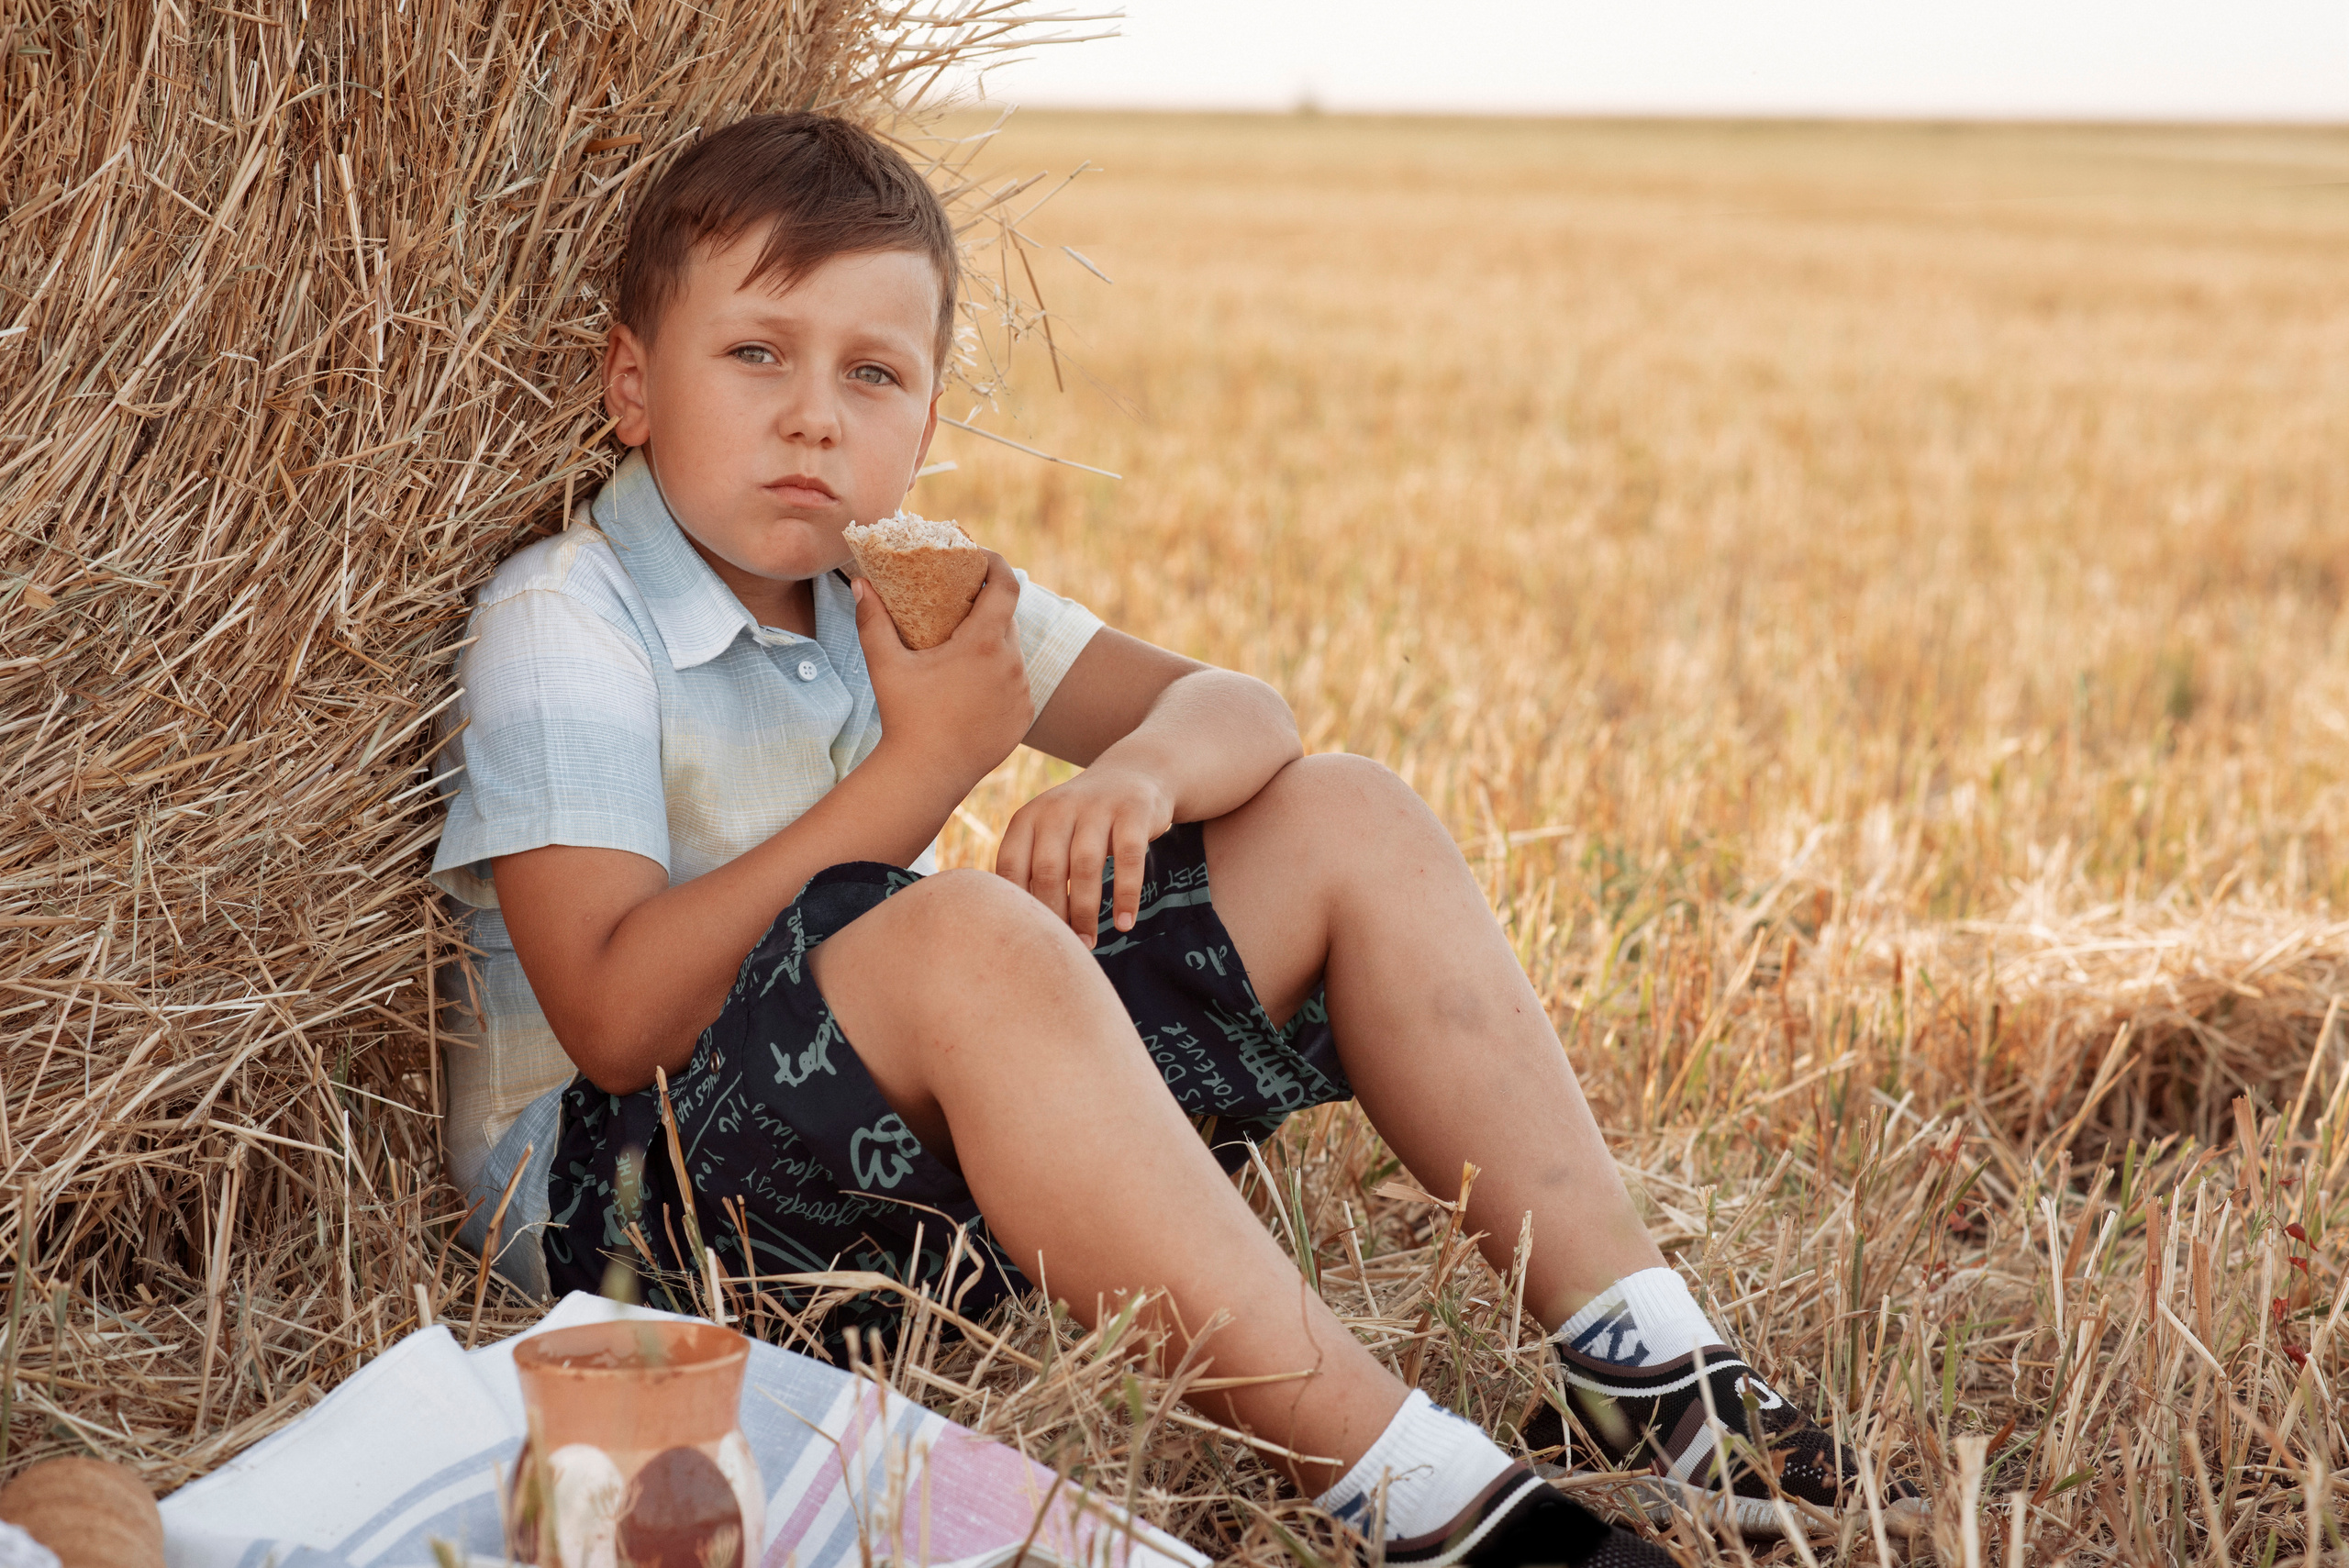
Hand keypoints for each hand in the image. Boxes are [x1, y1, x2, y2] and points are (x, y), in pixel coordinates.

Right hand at [856, 553, 1031, 790]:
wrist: (926, 775)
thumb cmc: (904, 716)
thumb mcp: (886, 665)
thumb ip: (873, 619)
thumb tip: (860, 582)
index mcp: (985, 643)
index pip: (1005, 586)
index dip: (995, 565)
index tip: (979, 558)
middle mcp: (1012, 664)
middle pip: (1007, 619)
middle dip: (987, 607)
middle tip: (960, 602)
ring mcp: (1021, 692)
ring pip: (1012, 654)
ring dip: (993, 644)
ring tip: (964, 646)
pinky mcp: (1023, 716)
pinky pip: (1016, 685)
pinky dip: (999, 677)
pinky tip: (974, 683)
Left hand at [996, 761, 1175, 946]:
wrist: (1132, 775)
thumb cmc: (1083, 823)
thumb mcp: (1050, 834)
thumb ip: (1032, 869)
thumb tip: (1018, 929)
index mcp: (1029, 817)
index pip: (1011, 867)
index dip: (1018, 906)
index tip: (1028, 938)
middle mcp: (1058, 808)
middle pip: (1048, 871)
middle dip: (1054, 916)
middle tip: (1064, 949)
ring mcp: (1097, 807)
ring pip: (1086, 868)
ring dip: (1086, 913)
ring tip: (1089, 944)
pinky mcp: (1133, 811)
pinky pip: (1128, 859)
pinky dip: (1126, 896)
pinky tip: (1124, 924)